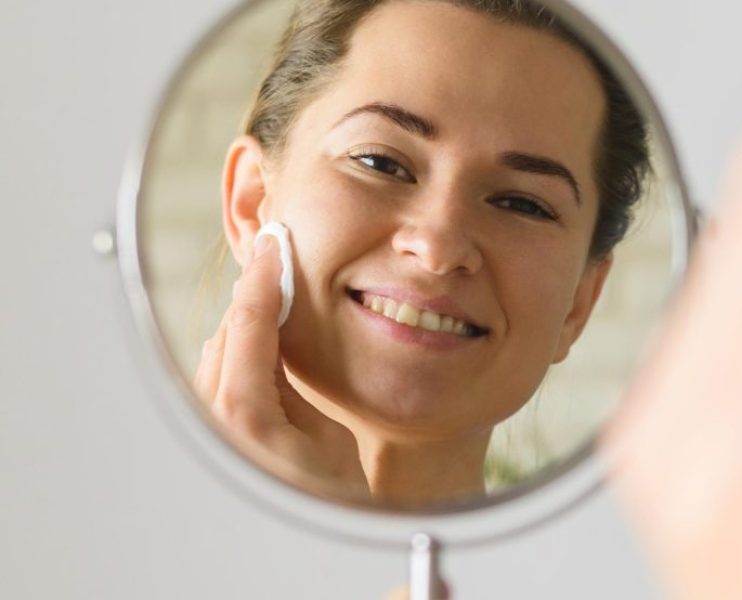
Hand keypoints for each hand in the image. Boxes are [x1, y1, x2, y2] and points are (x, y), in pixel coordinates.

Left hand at [194, 234, 367, 494]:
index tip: (275, 245)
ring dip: (247, 322)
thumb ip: (293, 378)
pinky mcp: (214, 432)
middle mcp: (215, 413)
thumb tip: (281, 337)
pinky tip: (265, 343)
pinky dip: (240, 348)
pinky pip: (220, 373)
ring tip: (276, 296)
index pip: (250, 321)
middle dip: (254, 294)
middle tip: (278, 258)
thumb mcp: (324, 428)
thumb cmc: (328, 493)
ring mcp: (209, 423)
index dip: (265, 277)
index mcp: (245, 408)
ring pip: (221, 349)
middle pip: (229, 329)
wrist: (311, 540)